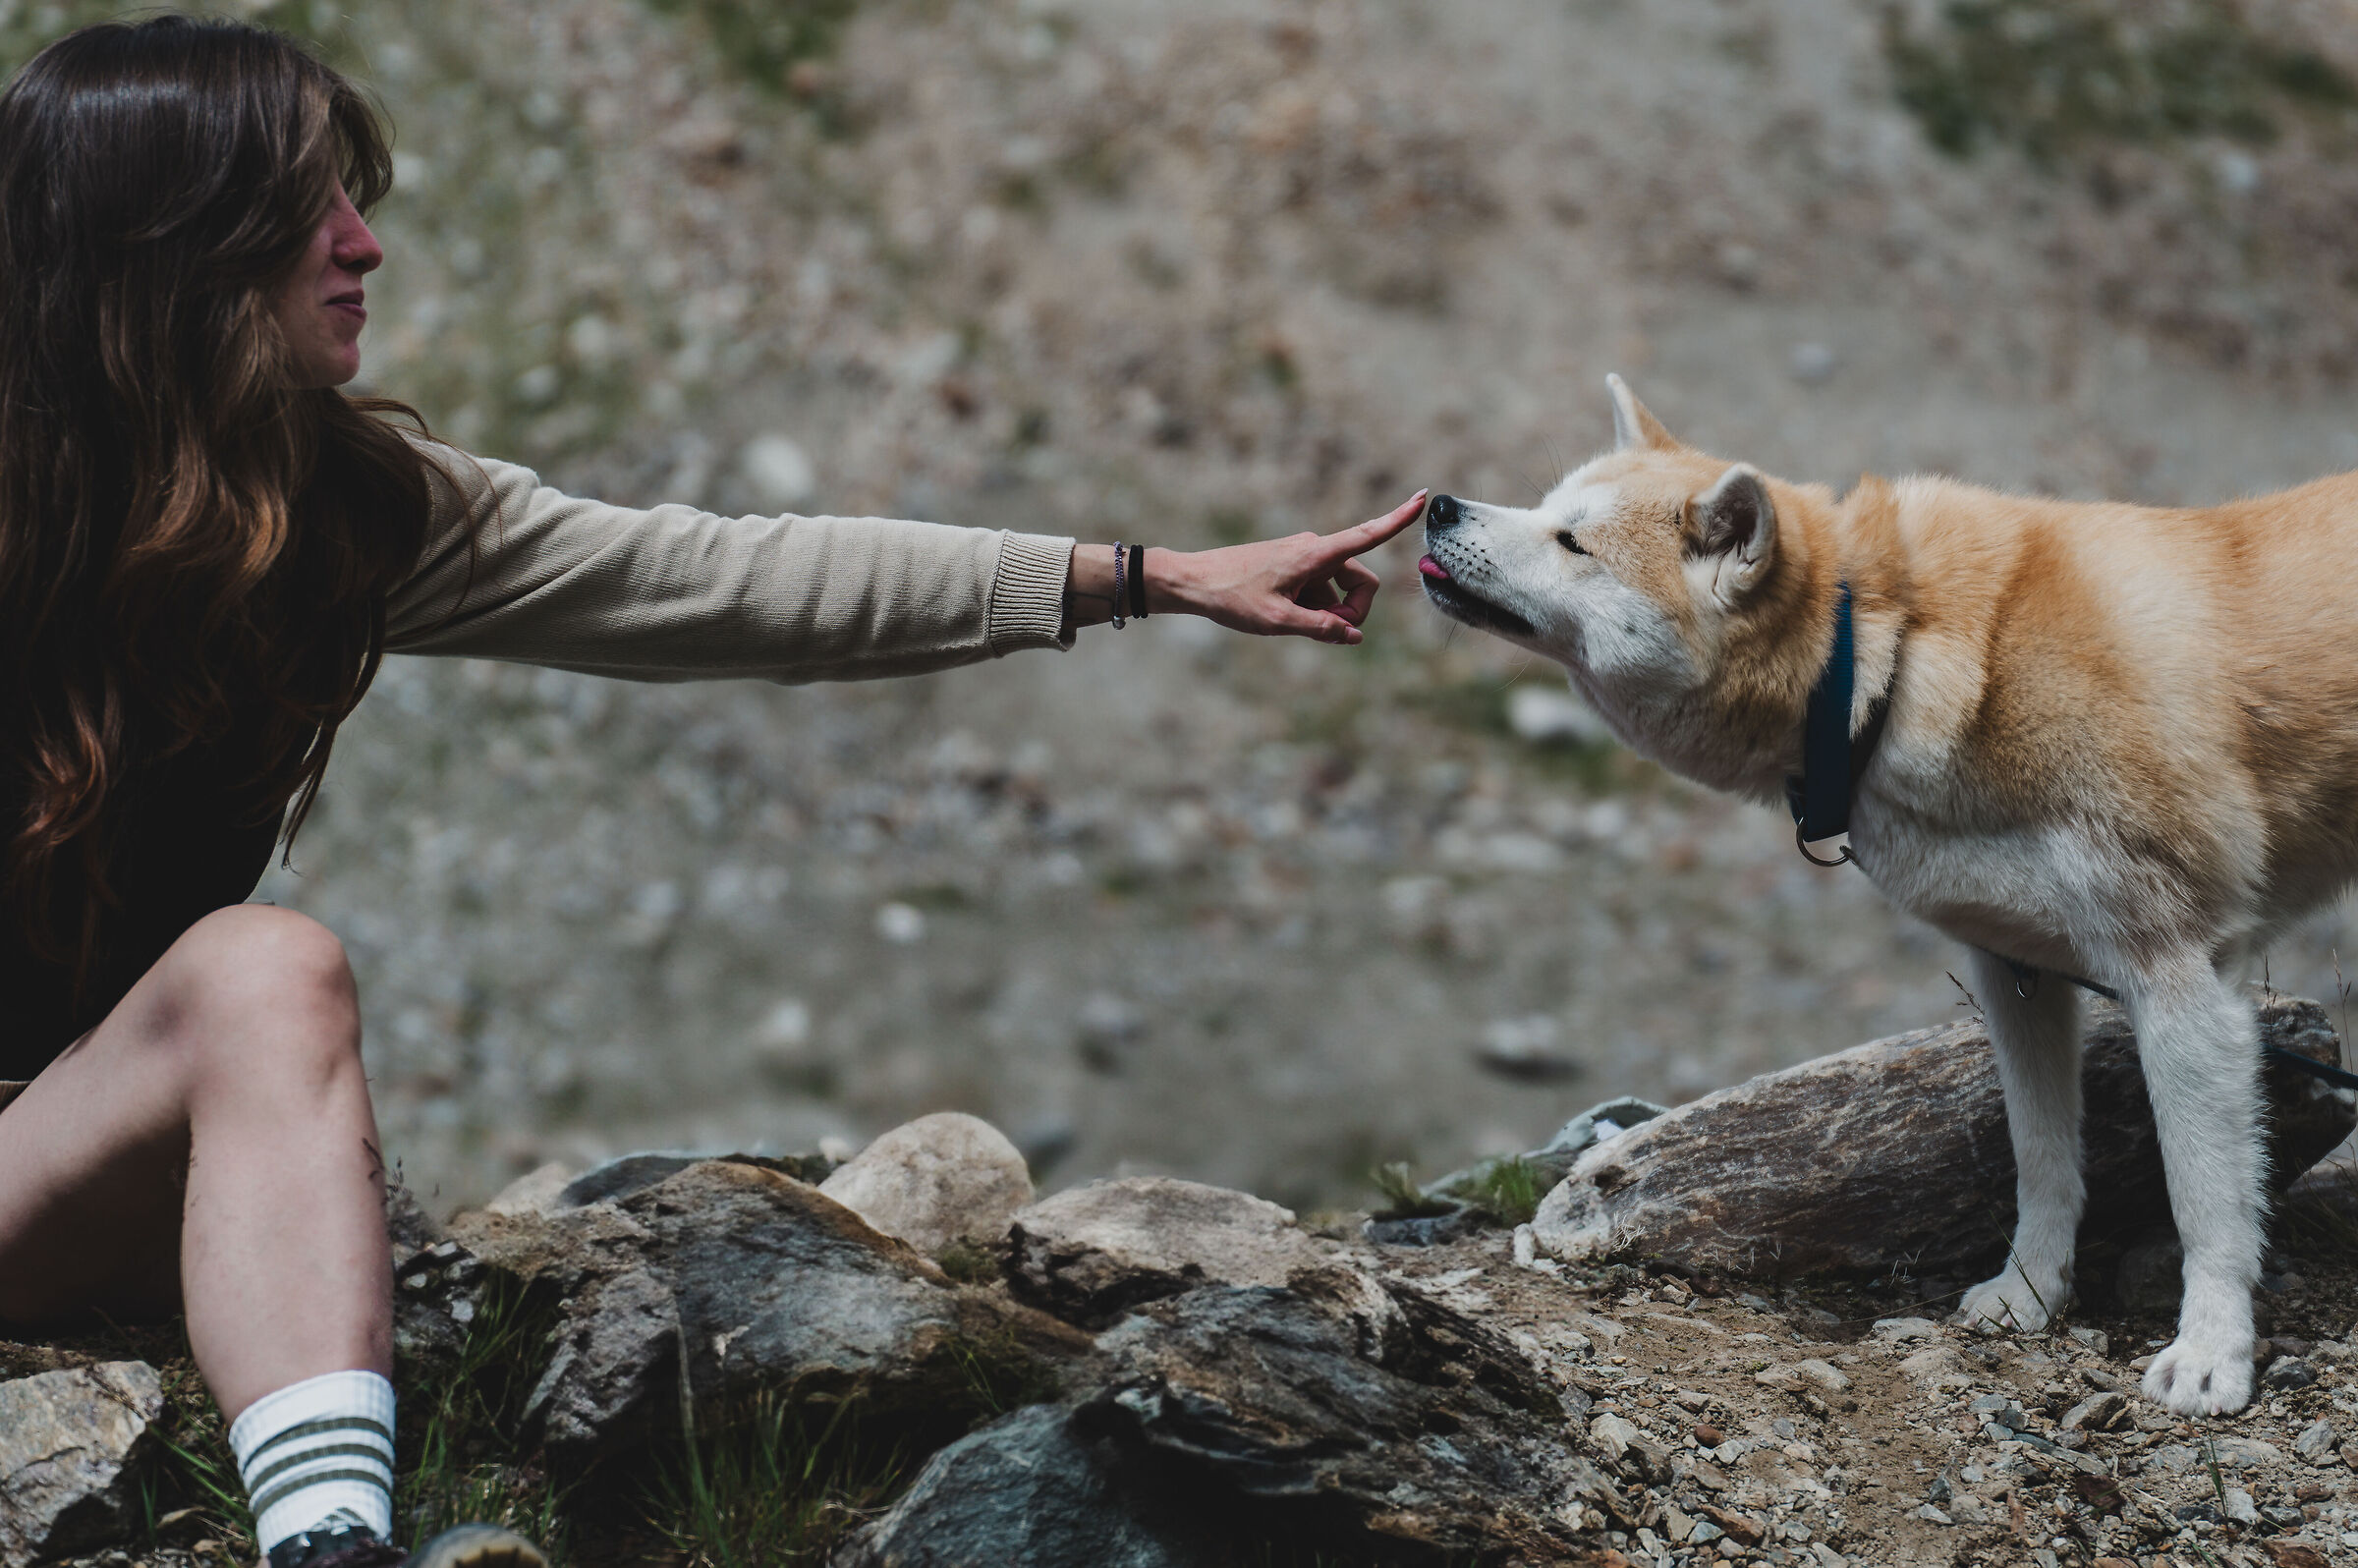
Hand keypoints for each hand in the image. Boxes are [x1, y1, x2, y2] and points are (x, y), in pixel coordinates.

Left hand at [1146, 491, 1427, 644]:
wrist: (1191, 582)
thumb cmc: (1231, 598)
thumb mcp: (1278, 622)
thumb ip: (1321, 629)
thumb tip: (1355, 636)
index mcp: (1314, 554)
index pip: (1368, 535)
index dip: (1398, 518)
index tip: (1424, 497)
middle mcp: (1313, 549)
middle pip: (1360, 580)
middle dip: (1354, 609)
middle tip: (1328, 634)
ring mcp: (1303, 557)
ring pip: (1339, 589)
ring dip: (1330, 612)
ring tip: (1292, 624)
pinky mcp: (1292, 566)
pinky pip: (1319, 589)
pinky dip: (1314, 607)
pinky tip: (1285, 617)